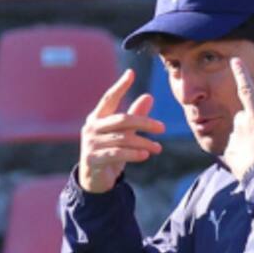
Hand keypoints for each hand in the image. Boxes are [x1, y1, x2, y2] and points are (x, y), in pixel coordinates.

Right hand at [78, 69, 165, 193]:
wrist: (93, 179)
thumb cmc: (109, 152)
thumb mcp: (123, 134)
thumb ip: (134, 116)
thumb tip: (149, 96)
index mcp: (97, 118)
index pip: (109, 98)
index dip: (120, 86)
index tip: (131, 73)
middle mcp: (92, 128)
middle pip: (122, 120)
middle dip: (144, 122)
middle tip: (162, 128)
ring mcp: (90, 143)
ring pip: (123, 139)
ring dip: (143, 143)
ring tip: (158, 148)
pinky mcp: (93, 158)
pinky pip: (117, 154)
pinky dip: (133, 154)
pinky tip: (145, 155)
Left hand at [223, 58, 253, 180]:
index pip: (247, 89)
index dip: (241, 74)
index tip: (235, 61)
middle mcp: (241, 124)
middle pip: (244, 116)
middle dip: (252, 123)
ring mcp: (233, 138)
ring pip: (238, 133)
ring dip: (247, 139)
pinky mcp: (228, 153)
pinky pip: (234, 149)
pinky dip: (241, 153)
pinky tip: (252, 162)